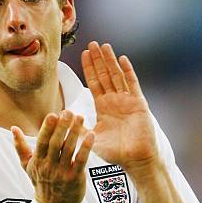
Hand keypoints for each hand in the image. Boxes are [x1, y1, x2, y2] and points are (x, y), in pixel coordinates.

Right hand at [11, 111, 93, 202]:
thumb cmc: (40, 182)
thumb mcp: (27, 166)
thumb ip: (20, 147)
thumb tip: (13, 128)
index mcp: (37, 161)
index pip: (42, 142)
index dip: (47, 128)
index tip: (53, 114)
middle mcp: (49, 166)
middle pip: (56, 143)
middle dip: (62, 126)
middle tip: (68, 112)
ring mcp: (62, 172)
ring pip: (69, 149)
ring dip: (75, 132)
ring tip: (80, 117)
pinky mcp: (75, 177)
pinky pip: (81, 160)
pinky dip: (86, 147)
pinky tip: (91, 135)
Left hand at [81, 41, 159, 174]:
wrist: (136, 159)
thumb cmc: (115, 152)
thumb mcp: (92, 138)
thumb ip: (79, 128)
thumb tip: (62, 119)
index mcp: (103, 107)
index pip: (94, 83)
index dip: (89, 68)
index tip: (84, 53)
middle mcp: (115, 101)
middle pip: (105, 75)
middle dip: (98, 59)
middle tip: (92, 43)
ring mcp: (127, 101)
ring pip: (117, 75)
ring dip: (110, 60)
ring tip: (104, 46)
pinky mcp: (139, 103)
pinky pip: (133, 84)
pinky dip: (128, 71)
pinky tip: (122, 59)